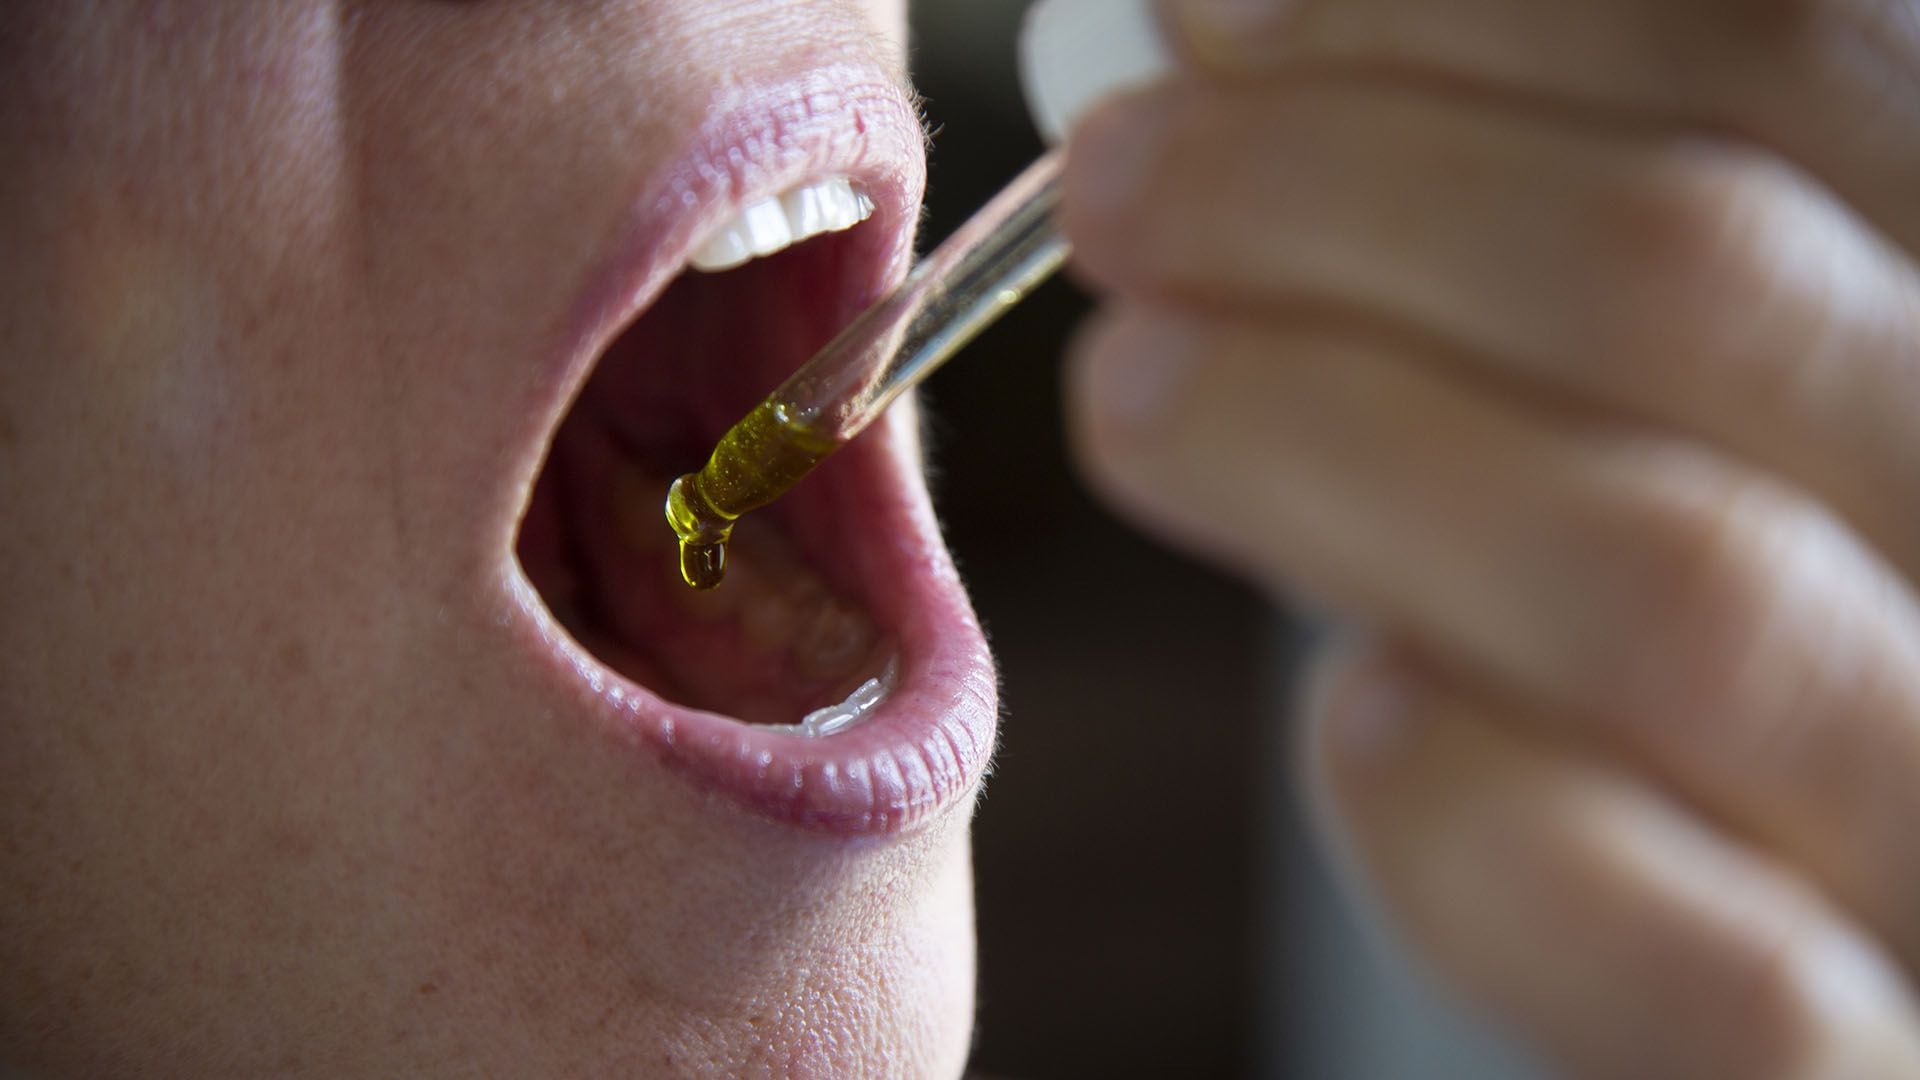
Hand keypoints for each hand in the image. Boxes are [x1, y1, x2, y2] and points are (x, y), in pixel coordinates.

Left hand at [1059, 0, 1919, 1073]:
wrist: (1803, 963)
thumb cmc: (1675, 619)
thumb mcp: (1642, 384)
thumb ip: (1515, 223)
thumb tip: (1232, 31)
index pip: (1800, 77)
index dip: (1457, 23)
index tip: (1212, 24)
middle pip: (1702, 284)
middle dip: (1338, 194)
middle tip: (1118, 187)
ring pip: (1671, 588)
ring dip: (1326, 444)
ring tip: (1141, 394)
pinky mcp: (1861, 1067)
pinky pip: (1699, 963)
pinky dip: (1463, 803)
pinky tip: (1359, 710)